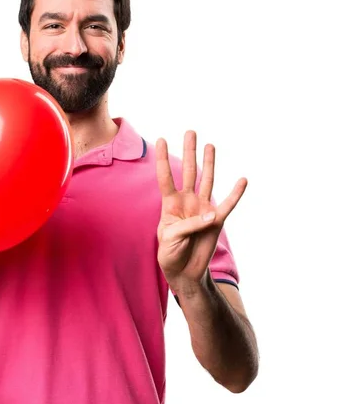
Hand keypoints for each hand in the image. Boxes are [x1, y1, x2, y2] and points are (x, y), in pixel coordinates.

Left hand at [155, 130, 246, 293]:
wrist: (183, 271)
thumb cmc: (170, 253)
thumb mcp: (171, 238)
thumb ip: (188, 225)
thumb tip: (212, 215)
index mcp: (169, 204)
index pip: (165, 177)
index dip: (162, 159)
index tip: (160, 139)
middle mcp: (186, 202)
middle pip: (188, 171)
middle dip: (189, 151)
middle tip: (190, 132)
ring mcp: (202, 209)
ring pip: (207, 181)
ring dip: (209, 163)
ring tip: (210, 145)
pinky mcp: (216, 221)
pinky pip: (228, 205)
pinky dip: (236, 194)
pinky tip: (242, 179)